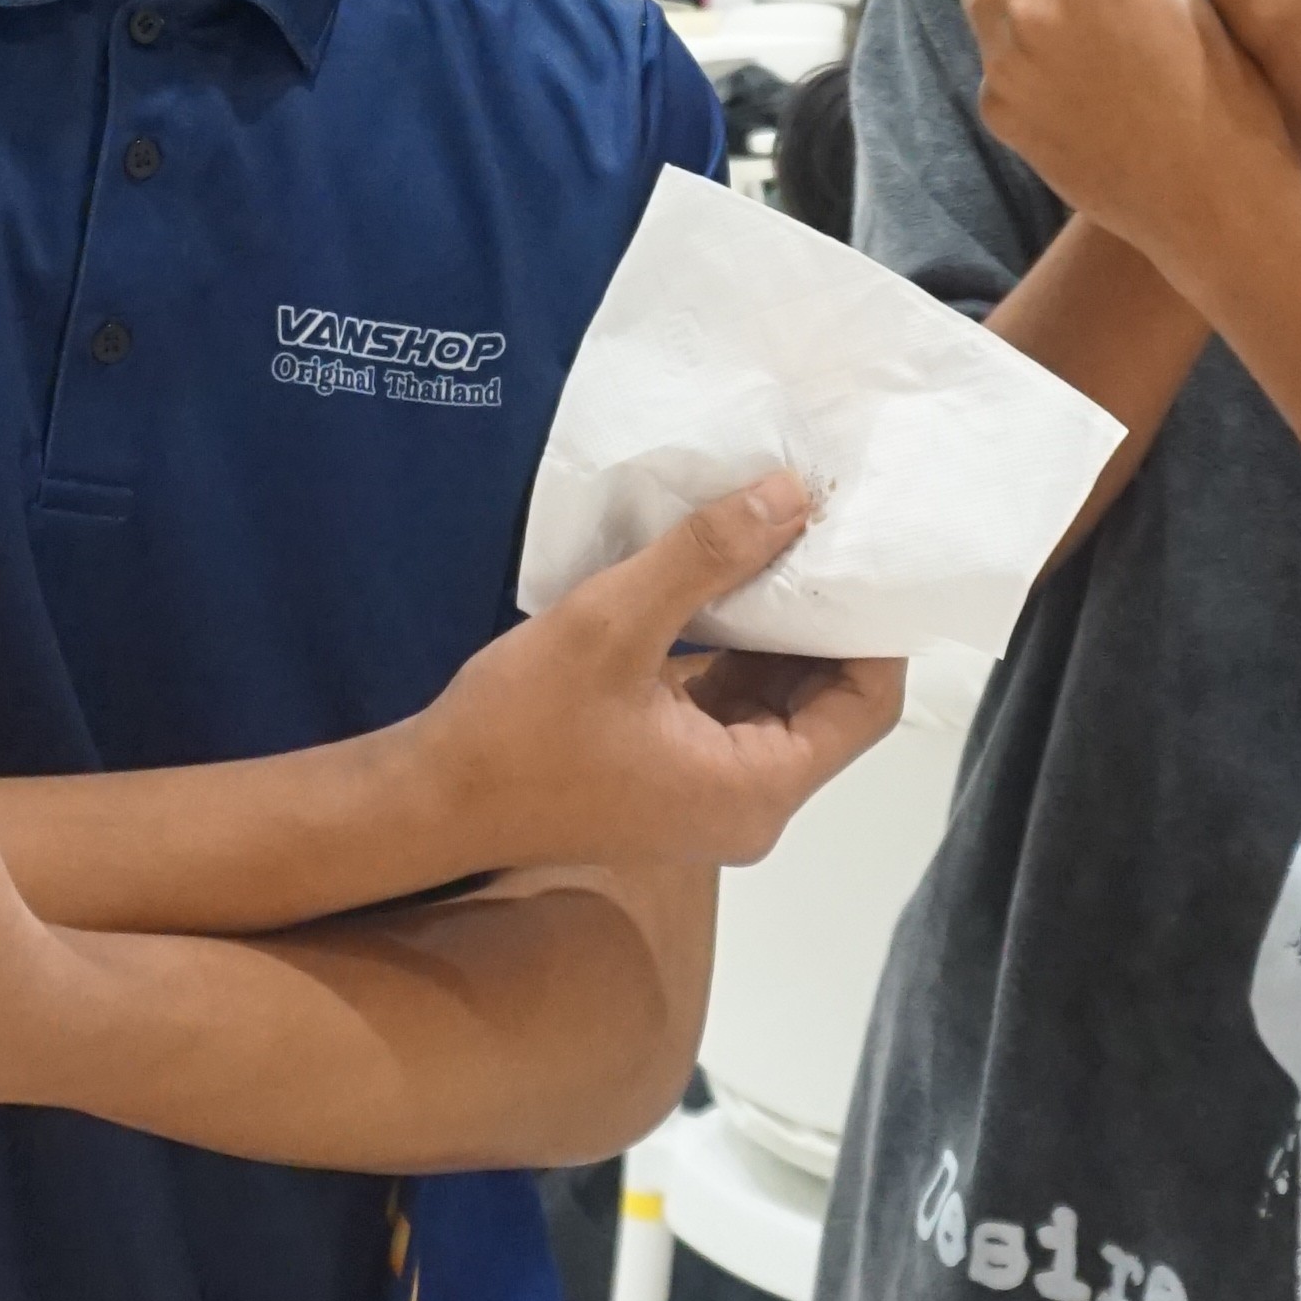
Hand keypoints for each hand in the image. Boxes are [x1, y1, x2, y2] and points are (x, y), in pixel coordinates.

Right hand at [415, 475, 902, 878]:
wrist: (429, 801)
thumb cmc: (520, 725)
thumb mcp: (613, 624)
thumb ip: (708, 557)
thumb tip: (792, 495)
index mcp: (759, 787)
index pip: (867, 704)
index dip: (871, 626)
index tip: (857, 546)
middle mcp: (752, 804)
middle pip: (830, 702)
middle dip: (825, 616)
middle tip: (817, 526)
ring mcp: (711, 795)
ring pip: (780, 700)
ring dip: (777, 627)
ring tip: (773, 537)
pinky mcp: (674, 777)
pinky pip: (732, 707)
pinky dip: (734, 650)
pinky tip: (717, 584)